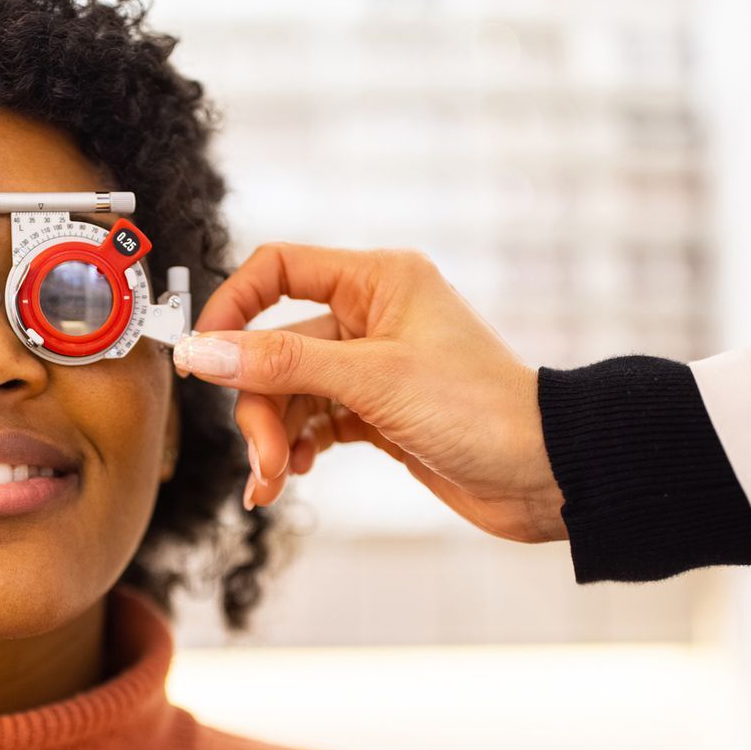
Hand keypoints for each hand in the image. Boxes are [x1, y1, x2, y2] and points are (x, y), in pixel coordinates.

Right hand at [172, 242, 566, 543]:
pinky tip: (290, 476)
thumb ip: (284, 362)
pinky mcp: (378, 412)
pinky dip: (295, 449)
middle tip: (261, 457)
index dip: (233, 308)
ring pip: (291, 390)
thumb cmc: (483, 412)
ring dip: (273, 437)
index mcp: (378, 280)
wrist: (546, 476)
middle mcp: (373, 315)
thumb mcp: (374, 380)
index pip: (278, 269)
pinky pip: (313, 421)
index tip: (204, 356)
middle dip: (260, 404)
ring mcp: (374, 366)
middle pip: (276, 346)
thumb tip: (203, 349)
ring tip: (273, 480)